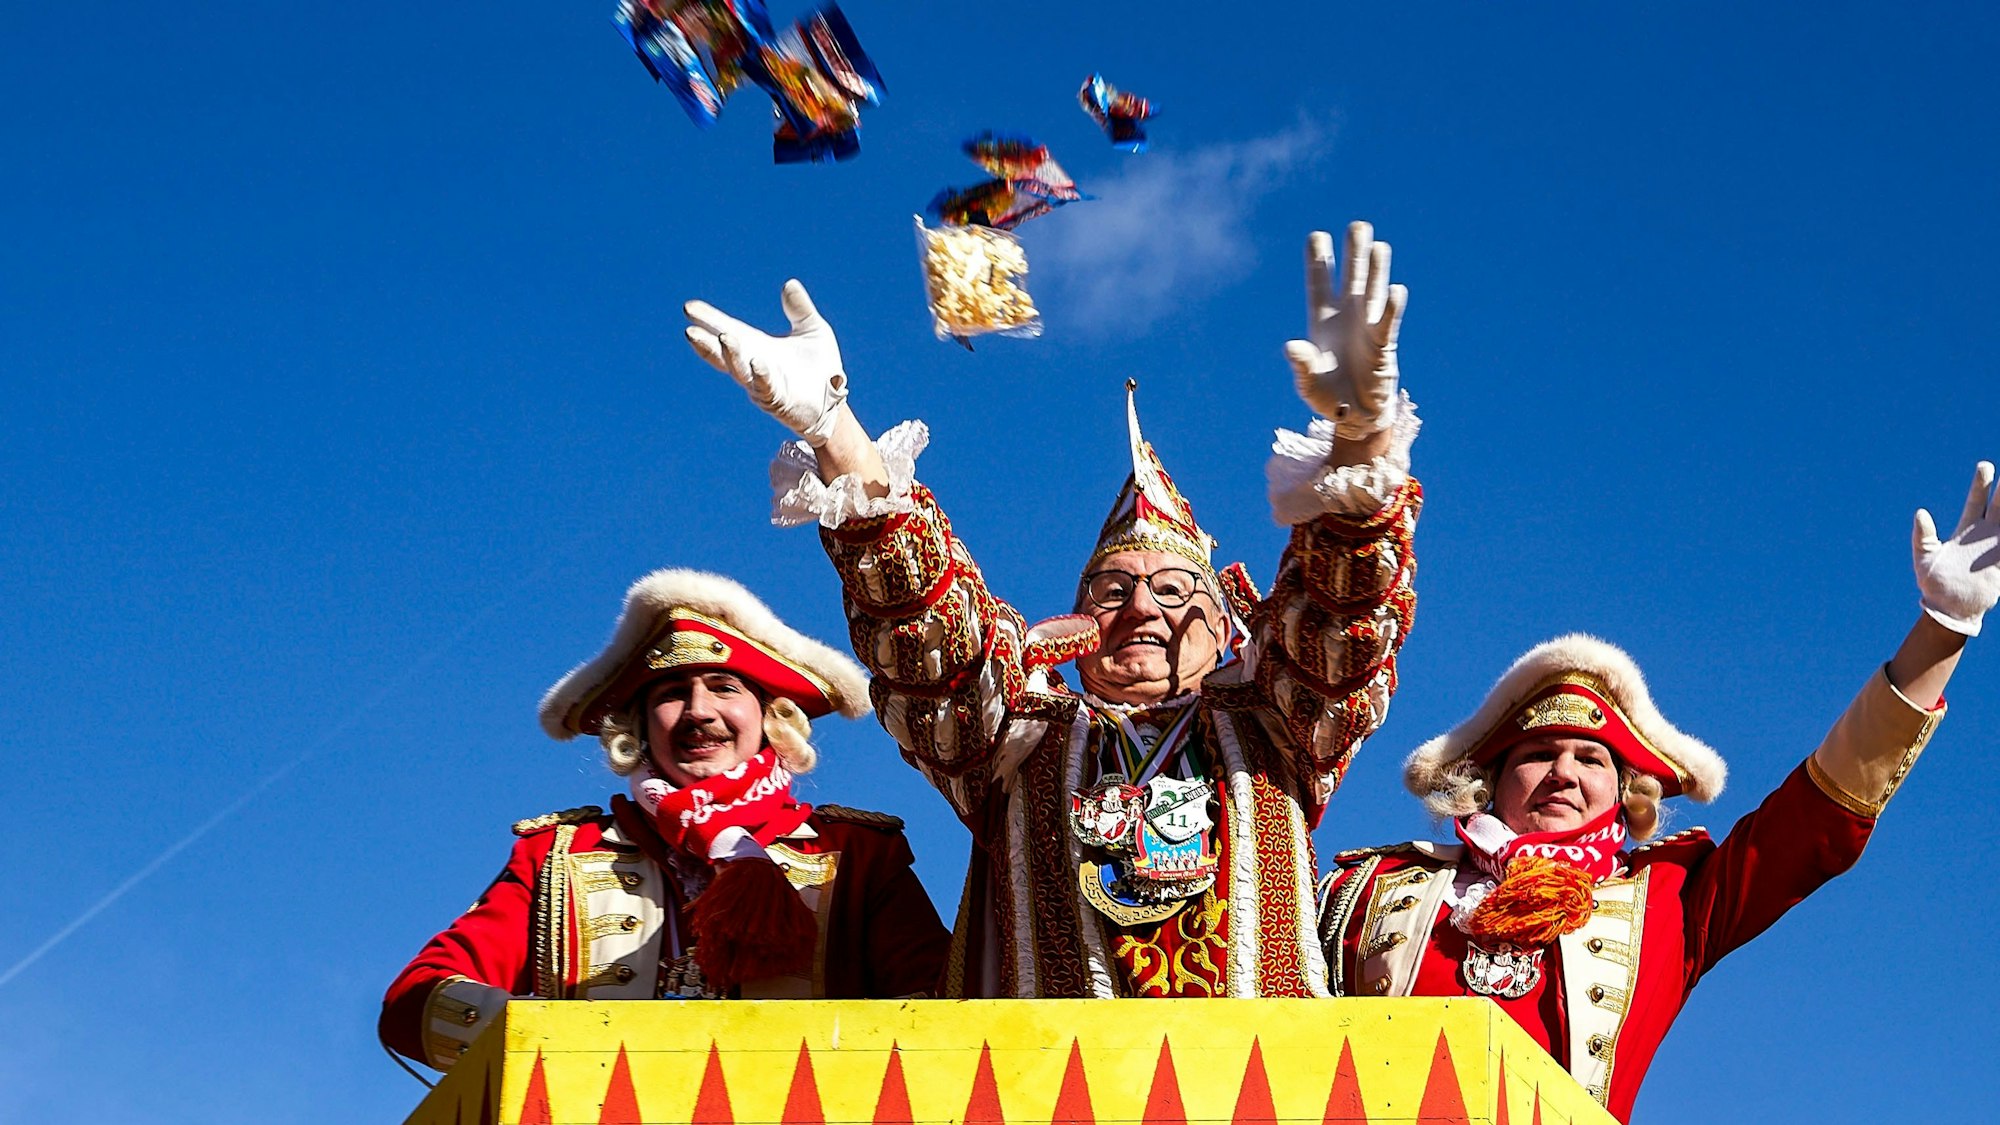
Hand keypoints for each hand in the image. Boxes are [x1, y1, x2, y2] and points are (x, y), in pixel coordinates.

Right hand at [685, 279, 848, 445]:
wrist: (833, 402)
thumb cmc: (820, 368)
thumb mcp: (812, 330)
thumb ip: (799, 309)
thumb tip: (789, 283)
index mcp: (757, 346)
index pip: (728, 329)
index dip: (708, 320)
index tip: (689, 308)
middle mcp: (753, 365)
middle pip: (724, 353)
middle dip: (706, 343)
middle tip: (690, 330)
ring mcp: (763, 385)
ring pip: (740, 371)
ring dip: (731, 356)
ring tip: (723, 337)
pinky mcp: (779, 400)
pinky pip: (766, 388)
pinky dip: (761, 375)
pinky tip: (757, 362)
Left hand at [1285, 221, 1407, 439]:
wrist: (1356, 417)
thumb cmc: (1329, 397)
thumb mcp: (1307, 383)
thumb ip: (1300, 364)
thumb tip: (1291, 347)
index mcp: (1323, 321)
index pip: (1319, 285)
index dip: (1318, 261)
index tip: (1316, 236)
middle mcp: (1347, 318)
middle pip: (1351, 278)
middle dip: (1354, 253)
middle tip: (1358, 226)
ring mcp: (1366, 327)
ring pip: (1372, 292)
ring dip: (1375, 271)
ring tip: (1378, 246)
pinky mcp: (1383, 344)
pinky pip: (1387, 322)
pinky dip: (1389, 307)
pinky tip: (1394, 290)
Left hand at [1914, 460, 1999, 635]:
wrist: (1949, 610)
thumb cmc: (1933, 583)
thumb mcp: (1924, 557)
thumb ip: (1923, 536)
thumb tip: (1920, 512)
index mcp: (1965, 530)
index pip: (1977, 501)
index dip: (1981, 484)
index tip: (1986, 466)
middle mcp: (1985, 536)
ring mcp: (1997, 549)